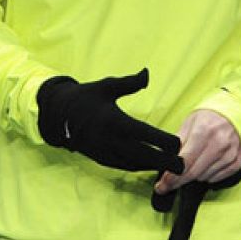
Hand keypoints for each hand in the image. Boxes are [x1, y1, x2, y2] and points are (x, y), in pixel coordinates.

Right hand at [36, 68, 184, 173]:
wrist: (58, 115)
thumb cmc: (85, 98)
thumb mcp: (106, 86)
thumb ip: (130, 83)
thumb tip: (147, 72)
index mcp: (116, 121)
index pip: (147, 135)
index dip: (165, 142)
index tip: (178, 143)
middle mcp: (112, 140)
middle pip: (146, 156)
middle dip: (166, 162)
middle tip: (183, 165)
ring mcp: (106, 152)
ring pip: (136, 165)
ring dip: (154, 167)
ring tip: (170, 167)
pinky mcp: (101, 159)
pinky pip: (125, 167)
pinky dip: (139, 167)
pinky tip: (149, 164)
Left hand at [153, 109, 240, 194]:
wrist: (233, 115)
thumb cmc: (208, 118)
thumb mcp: (188, 123)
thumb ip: (178, 142)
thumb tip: (168, 161)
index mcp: (203, 133)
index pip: (184, 162)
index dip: (171, 177)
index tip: (162, 186)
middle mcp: (218, 144)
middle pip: (194, 173)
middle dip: (178, 182)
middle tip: (168, 185)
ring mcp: (229, 155)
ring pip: (204, 177)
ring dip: (194, 176)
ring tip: (191, 166)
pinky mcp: (236, 162)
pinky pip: (217, 178)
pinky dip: (207, 176)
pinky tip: (204, 167)